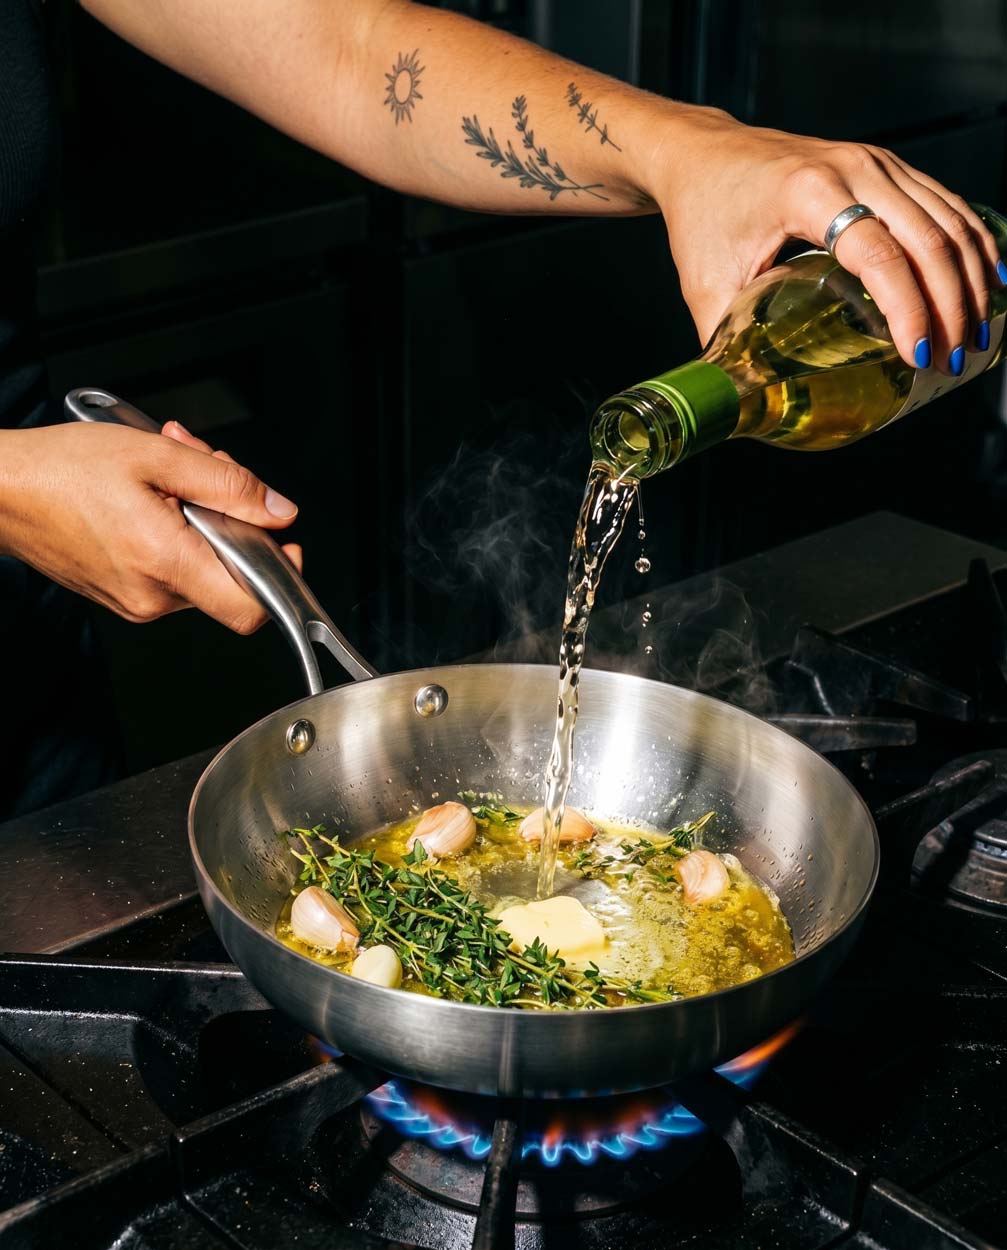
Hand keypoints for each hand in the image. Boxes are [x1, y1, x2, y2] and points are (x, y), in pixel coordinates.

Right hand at [0, 421, 300, 632]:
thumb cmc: (61, 469)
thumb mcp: (157, 455)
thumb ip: (228, 485)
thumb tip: (278, 511)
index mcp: (165, 562)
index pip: (252, 606)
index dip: (280, 576)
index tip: (284, 544)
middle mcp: (152, 596)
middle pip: (229, 575)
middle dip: (230, 518)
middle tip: (205, 469)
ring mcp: (135, 601)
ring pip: (201, 567)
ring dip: (200, 518)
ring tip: (167, 475)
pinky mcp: (123, 596)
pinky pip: (172, 569)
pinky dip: (175, 532)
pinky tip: (152, 496)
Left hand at [650, 108, 1004, 374]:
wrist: (703, 154)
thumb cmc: (702, 216)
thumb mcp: (705, 285)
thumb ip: (729, 343)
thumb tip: (745, 402)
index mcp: (809, 193)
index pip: (878, 255)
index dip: (907, 309)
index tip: (916, 356)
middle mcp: (853, 168)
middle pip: (928, 239)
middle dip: (950, 307)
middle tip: (951, 360)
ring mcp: (877, 162)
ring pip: (949, 220)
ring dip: (970, 281)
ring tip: (974, 337)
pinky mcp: (887, 166)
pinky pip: (947, 205)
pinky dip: (973, 246)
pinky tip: (987, 285)